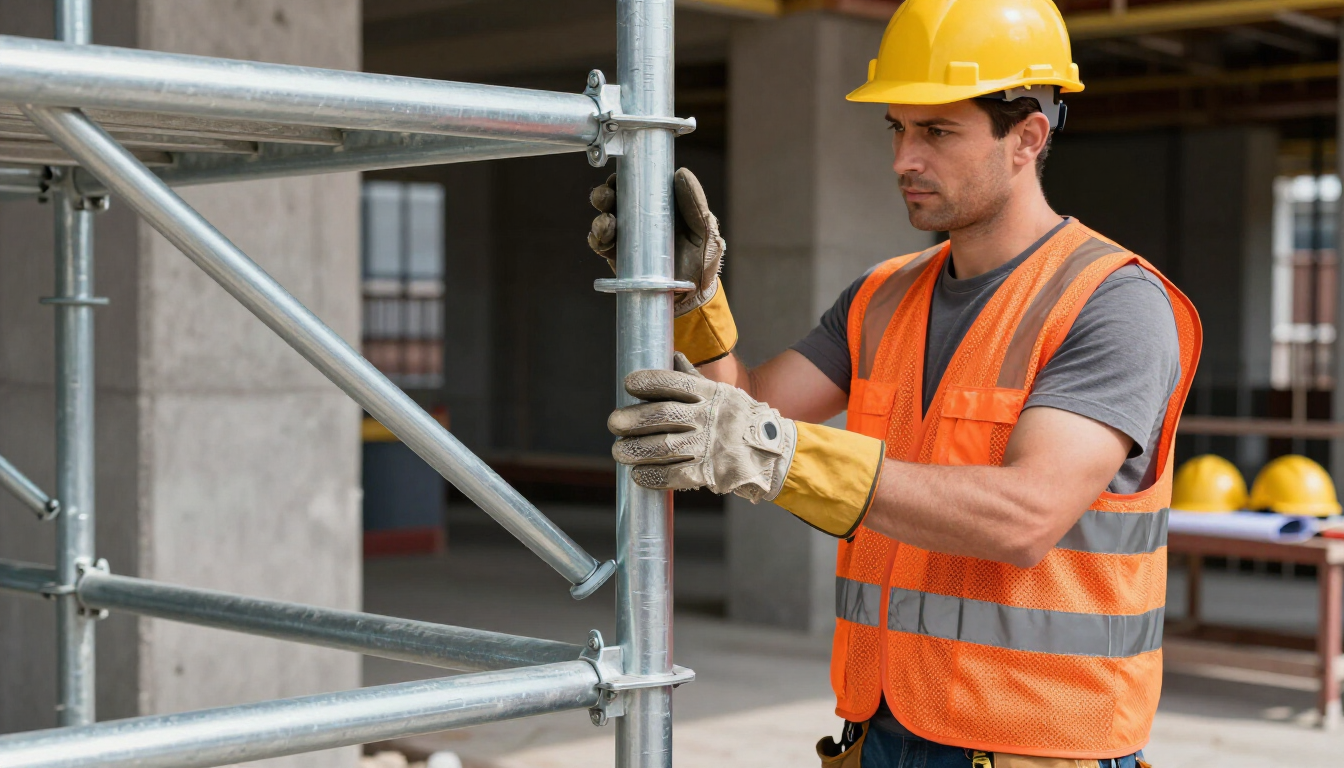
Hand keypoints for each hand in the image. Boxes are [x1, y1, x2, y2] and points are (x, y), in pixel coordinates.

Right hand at [587, 168, 725, 317]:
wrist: (690, 300)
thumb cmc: (702, 263)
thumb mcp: (705, 231)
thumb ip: (696, 205)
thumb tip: (681, 173)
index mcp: (659, 206)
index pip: (637, 185)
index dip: (625, 177)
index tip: (621, 175)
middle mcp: (640, 219)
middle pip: (614, 198)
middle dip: (605, 194)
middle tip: (606, 196)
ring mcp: (627, 238)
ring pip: (604, 219)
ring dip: (600, 216)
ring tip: (607, 222)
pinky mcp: (617, 256)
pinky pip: (600, 243)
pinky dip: (596, 238)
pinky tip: (602, 238)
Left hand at [608, 353, 793, 500]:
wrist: (773, 453)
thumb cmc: (740, 419)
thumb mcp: (723, 393)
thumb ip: (694, 379)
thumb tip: (672, 356)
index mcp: (711, 394)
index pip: (676, 382)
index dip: (650, 382)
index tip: (629, 384)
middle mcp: (710, 417)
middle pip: (664, 415)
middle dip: (634, 419)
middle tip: (614, 424)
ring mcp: (710, 446)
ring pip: (665, 447)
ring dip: (637, 450)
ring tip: (619, 452)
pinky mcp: (711, 472)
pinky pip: (676, 474)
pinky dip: (654, 476)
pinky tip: (639, 475)